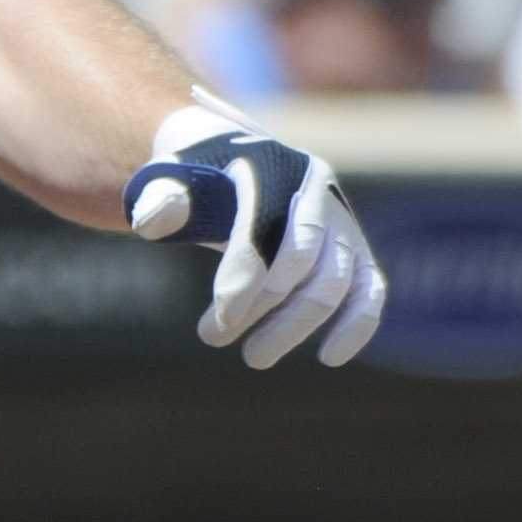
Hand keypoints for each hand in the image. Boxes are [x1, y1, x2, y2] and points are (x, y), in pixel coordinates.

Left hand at [124, 100, 385, 371]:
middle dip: (261, 308)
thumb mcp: (172, 177)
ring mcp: (341, 222)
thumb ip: (161, 197)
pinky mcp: (354, 252)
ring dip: (294, 325)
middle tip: (213, 339)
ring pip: (334, 281)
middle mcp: (317, 192)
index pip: (265, 227)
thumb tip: (152, 222)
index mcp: (273, 167)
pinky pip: (369, 289)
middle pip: (303, 258)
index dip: (243, 280)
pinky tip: (330, 357)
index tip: (216, 324)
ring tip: (254, 357)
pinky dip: (358, 323)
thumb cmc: (199, 177)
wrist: (236, 163)